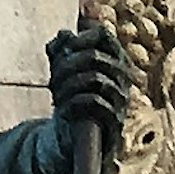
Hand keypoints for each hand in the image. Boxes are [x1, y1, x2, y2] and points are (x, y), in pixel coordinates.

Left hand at [46, 25, 131, 143]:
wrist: (75, 139)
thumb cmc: (71, 100)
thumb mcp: (62, 73)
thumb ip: (60, 51)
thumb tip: (64, 34)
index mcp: (112, 60)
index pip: (103, 36)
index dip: (80, 37)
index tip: (63, 50)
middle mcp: (122, 77)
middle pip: (94, 57)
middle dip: (66, 65)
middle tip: (52, 79)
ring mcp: (121, 99)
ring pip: (96, 78)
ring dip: (68, 85)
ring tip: (55, 95)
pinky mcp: (115, 121)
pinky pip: (96, 102)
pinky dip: (74, 102)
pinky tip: (64, 109)